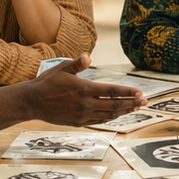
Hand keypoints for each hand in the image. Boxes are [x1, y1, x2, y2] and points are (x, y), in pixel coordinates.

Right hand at [27, 55, 144, 125]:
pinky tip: (117, 115)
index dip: (128, 93)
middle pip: (114, 105)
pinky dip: (111, 118)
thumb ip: (77, 63)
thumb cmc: (47, 82)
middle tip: (145, 102)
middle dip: (132, 103)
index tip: (140, 93)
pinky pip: (99, 121)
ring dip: (124, 112)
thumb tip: (88, 56)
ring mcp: (82, 115)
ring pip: (108, 115)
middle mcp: (85, 104)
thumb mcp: (62, 68)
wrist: (32, 102)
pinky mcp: (78, 122)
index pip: (112, 91)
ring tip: (136, 109)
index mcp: (84, 89)